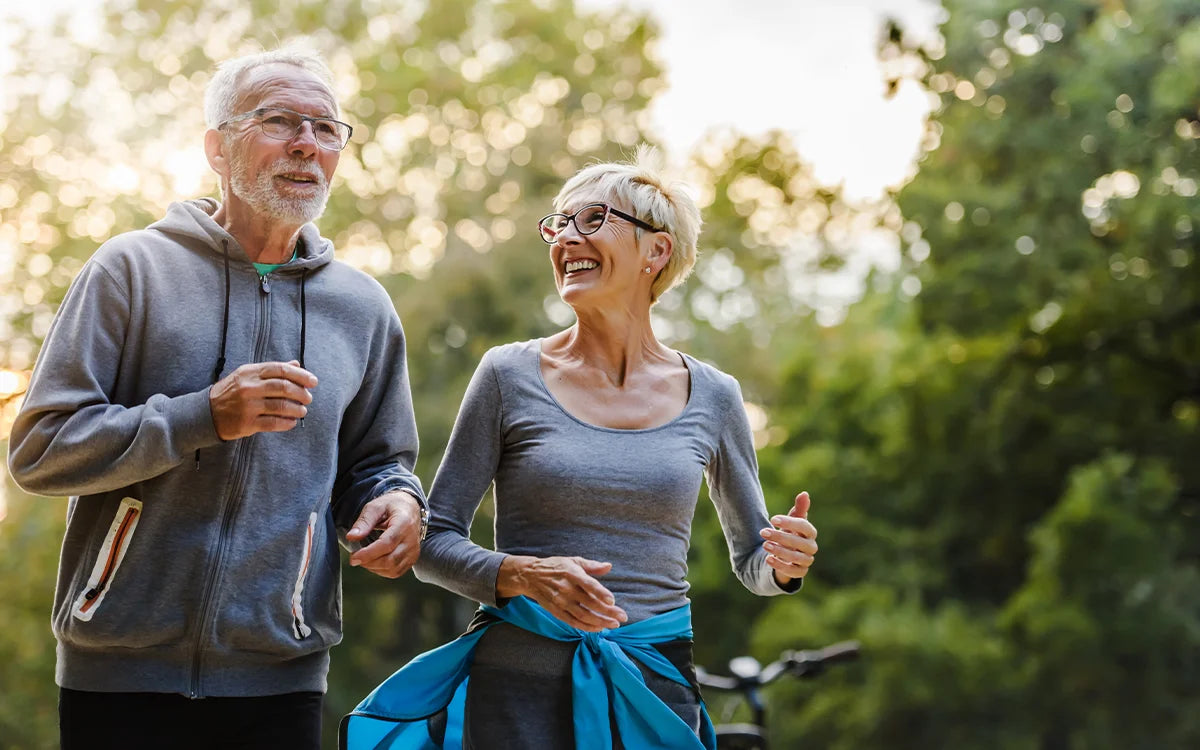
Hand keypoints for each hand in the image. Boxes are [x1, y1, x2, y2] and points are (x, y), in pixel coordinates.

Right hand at [209, 360, 316, 440]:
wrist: (206, 412)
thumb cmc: (231, 392)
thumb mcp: (248, 375)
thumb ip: (272, 370)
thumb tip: (296, 364)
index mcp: (250, 372)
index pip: (281, 370)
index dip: (301, 375)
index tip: (313, 381)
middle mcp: (249, 387)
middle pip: (284, 387)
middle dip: (301, 393)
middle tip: (308, 398)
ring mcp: (248, 406)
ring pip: (281, 406)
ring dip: (297, 409)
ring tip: (302, 411)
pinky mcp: (247, 423)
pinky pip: (274, 423)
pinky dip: (287, 423)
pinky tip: (292, 422)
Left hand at [346, 491, 422, 577]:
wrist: (410, 508)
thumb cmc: (391, 506)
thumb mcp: (376, 506)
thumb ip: (364, 521)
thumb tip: (351, 537)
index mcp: (404, 523)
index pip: (387, 544)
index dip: (369, 553)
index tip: (353, 557)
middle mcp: (412, 539)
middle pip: (390, 560)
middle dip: (368, 563)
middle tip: (354, 557)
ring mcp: (413, 551)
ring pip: (392, 569)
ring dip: (374, 568)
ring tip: (364, 558)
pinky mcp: (412, 558)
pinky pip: (396, 572)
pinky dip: (382, 570)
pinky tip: (374, 561)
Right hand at [496, 555, 627, 631]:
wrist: (531, 576)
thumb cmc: (556, 567)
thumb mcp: (573, 561)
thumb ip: (592, 565)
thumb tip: (608, 566)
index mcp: (572, 573)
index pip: (588, 584)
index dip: (600, 593)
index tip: (612, 601)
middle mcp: (566, 589)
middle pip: (590, 603)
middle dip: (608, 612)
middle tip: (622, 617)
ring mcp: (561, 602)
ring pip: (583, 616)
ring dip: (600, 622)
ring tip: (614, 624)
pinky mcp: (556, 611)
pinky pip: (573, 622)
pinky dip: (587, 627)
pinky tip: (599, 628)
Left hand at [760, 491, 817, 585]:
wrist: (786, 554)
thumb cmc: (790, 534)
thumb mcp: (792, 521)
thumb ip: (799, 509)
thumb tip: (804, 493)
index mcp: (810, 533)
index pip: (805, 527)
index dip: (790, 523)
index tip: (773, 519)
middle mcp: (811, 547)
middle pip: (799, 543)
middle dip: (780, 537)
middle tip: (763, 532)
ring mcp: (807, 560)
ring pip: (796, 557)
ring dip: (779, 551)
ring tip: (765, 545)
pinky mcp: (800, 572)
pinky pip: (793, 572)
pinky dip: (780, 566)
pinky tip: (768, 559)